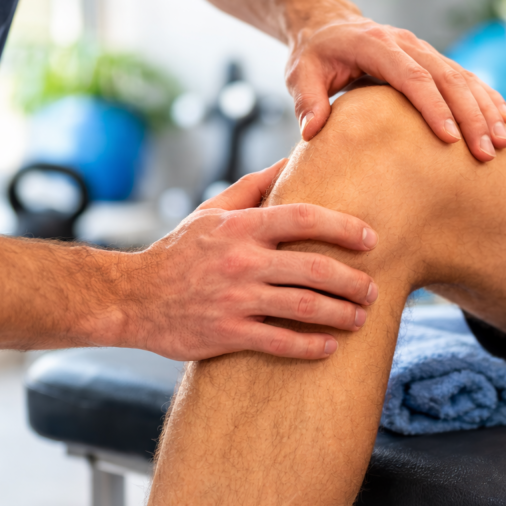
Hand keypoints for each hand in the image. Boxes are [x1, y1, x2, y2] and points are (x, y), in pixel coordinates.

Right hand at [118, 160, 377, 360]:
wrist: (132, 297)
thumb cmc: (180, 251)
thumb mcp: (211, 211)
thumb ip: (254, 186)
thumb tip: (293, 158)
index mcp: (242, 227)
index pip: (304, 217)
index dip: (344, 227)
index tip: (371, 239)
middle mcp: (242, 261)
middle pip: (313, 267)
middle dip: (352, 280)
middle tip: (373, 289)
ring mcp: (235, 299)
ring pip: (304, 306)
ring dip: (341, 313)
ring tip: (361, 317)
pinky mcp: (227, 334)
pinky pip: (280, 342)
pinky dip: (310, 346)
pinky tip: (330, 347)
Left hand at [286, 14, 505, 161]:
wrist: (328, 23)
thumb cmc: (314, 54)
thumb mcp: (300, 73)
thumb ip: (306, 100)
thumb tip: (312, 131)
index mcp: (376, 45)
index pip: (412, 77)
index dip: (434, 107)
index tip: (450, 139)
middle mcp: (407, 43)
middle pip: (448, 78)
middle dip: (472, 116)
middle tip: (487, 151)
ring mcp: (424, 49)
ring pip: (463, 77)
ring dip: (486, 109)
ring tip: (504, 142)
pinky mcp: (433, 59)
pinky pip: (466, 77)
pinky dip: (487, 98)